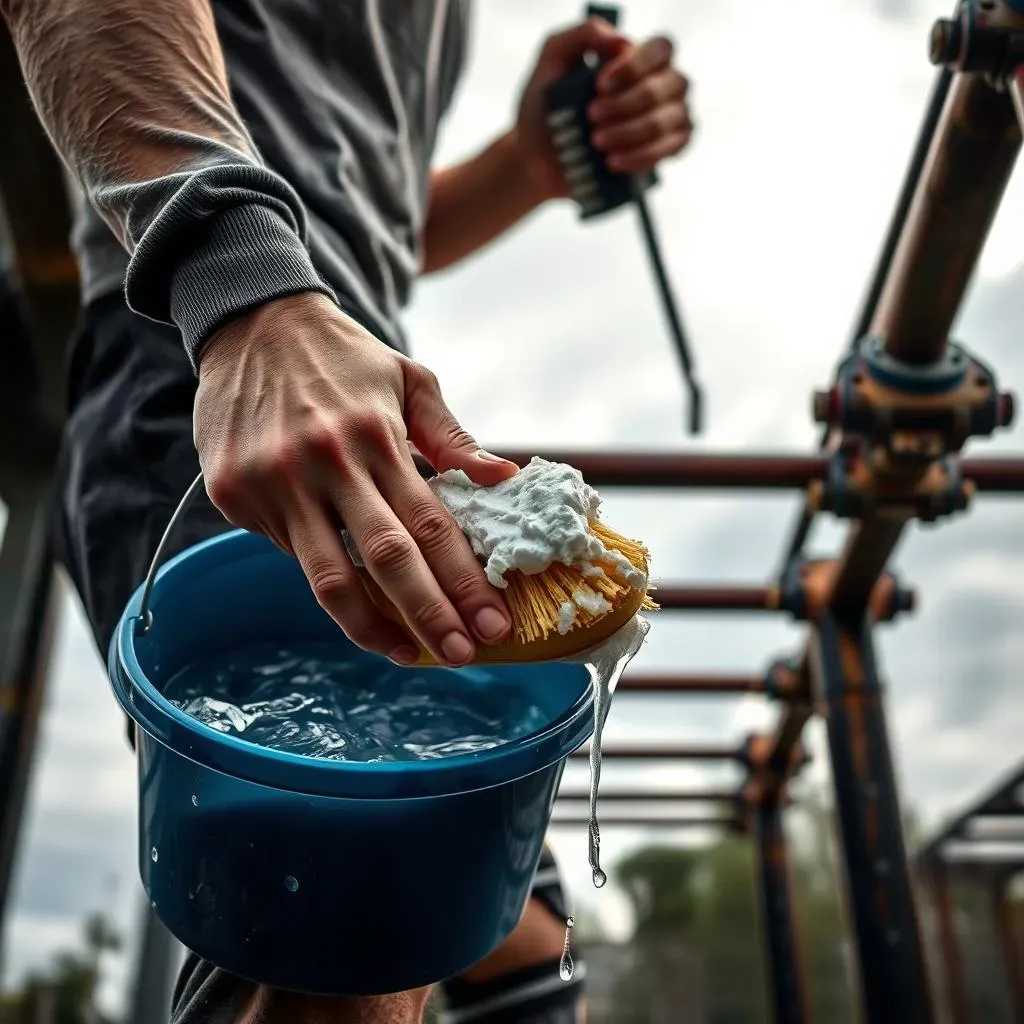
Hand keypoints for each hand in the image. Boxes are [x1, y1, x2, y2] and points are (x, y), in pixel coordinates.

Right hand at [193, 292, 519, 666]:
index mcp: (374, 435)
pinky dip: (326, 580)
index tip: (494, 624)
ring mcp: (273, 483)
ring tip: (406, 653)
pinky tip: (356, 598)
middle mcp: (324, 463)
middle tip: (462, 656)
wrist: (249, 321)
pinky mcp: (235, 495)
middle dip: (430, 617)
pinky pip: (290, 553)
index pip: (430, 526)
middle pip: (386, 561)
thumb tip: (503, 480)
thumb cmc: (341, 355)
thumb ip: (452, 436)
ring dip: (371, 626)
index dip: (464, 583)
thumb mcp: (408, 378)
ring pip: (328, 577)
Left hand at [514, 18, 693, 201]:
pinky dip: (640, 157)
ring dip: (630, 133)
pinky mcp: (670, 147)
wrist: (540, 156)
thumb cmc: (548, 104)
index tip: (599, 86)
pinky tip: (613, 162)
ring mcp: (671, 115)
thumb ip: (583, 35)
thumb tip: (621, 41)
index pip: (660, 49)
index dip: (634, 67)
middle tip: (590, 117)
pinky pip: (670, 149)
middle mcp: (664, 82)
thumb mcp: (553, 59)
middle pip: (667, 86)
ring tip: (596, 143)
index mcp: (641, 57)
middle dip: (626, 104)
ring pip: (665, 121)